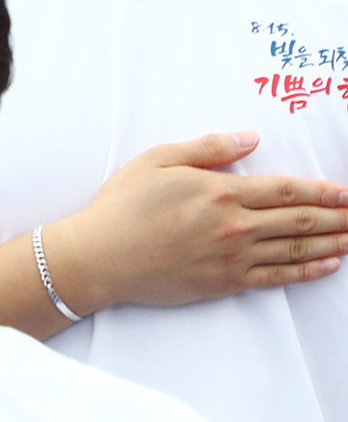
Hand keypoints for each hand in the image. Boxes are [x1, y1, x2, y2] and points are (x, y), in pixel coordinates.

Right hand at [46, 131, 347, 314]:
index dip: (322, 192)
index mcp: (221, 192)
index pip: (286, 191)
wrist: (98, 256)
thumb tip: (249, 138)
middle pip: (300, 221)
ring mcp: (231, 258)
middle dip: (337, 217)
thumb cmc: (122, 206)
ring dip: (332, 243)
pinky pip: (276, 277)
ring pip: (295, 249)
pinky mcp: (224, 282)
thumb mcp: (158, 161)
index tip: (346, 192)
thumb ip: (207, 148)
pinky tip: (327, 264)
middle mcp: (234, 226)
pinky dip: (307, 270)